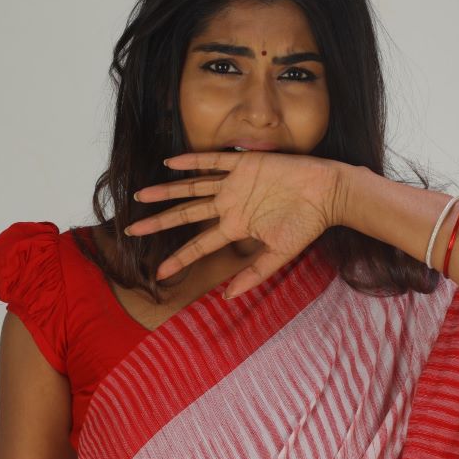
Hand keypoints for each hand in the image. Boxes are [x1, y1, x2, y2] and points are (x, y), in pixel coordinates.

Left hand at [123, 150, 348, 298]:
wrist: (328, 192)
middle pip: (186, 214)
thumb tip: (228, 297)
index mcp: (236, 227)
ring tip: (140, 195)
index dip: (179, 258)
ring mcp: (235, 184)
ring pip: (192, 187)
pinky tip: (170, 162)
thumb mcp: (280, 255)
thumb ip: (254, 274)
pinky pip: (214, 161)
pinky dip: (192, 161)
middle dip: (159, 223)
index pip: (199, 245)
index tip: (159, 273)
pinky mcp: (245, 163)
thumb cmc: (308, 224)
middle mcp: (230, 205)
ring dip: (166, 191)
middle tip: (131, 231)